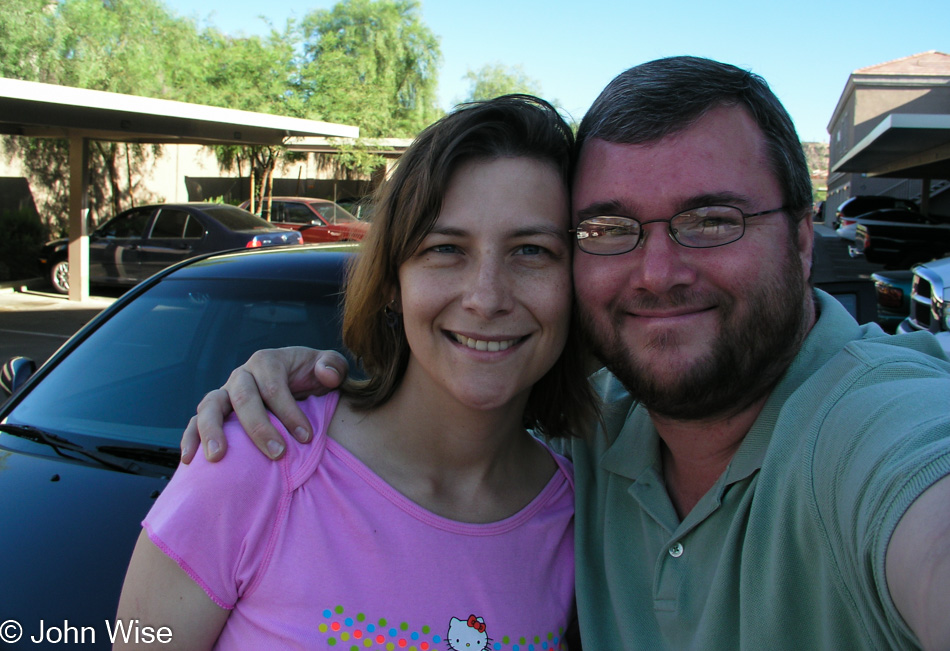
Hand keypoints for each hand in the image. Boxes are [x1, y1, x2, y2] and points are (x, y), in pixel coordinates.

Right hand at [180, 347, 348, 463]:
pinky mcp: (214, 413)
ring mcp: (224, 393)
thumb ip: (333, 366)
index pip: (274, 386)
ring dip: (211, 431)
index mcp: (267, 361)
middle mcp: (242, 375)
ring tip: (217, 458)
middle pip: (242, 396)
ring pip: (210, 406)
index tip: (307, 437)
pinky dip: (189, 439)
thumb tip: (326, 375)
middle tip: (277, 453)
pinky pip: (194, 422)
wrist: (297, 385)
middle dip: (258, 427)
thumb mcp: (330, 367)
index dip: (290, 412)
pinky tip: (189, 461)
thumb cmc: (313, 378)